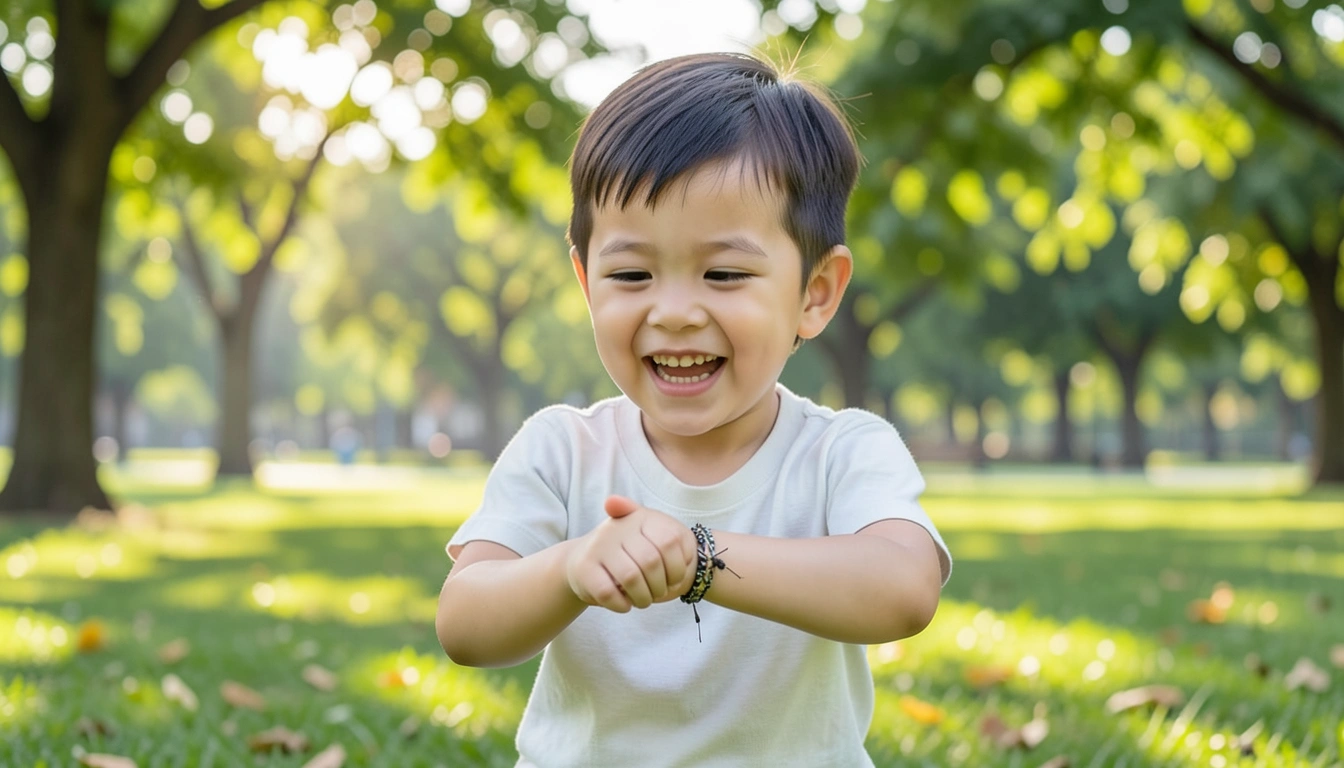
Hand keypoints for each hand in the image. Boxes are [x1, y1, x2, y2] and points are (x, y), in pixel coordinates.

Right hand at [565, 496, 696, 612]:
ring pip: (630, 577)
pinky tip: (626, 605)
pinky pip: (608, 592)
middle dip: (660, 586)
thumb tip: (686, 545)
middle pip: (651, 562)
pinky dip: (622, 605)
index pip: (670, 541)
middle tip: (659, 593)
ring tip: (644, 601)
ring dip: (643, 598)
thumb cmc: (628, 553)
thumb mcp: (650, 537)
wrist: (583, 559)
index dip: (677, 568)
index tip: (675, 579)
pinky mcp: (584, 567)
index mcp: (639, 517)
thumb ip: (671, 539)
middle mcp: (616, 528)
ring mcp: (598, 546)